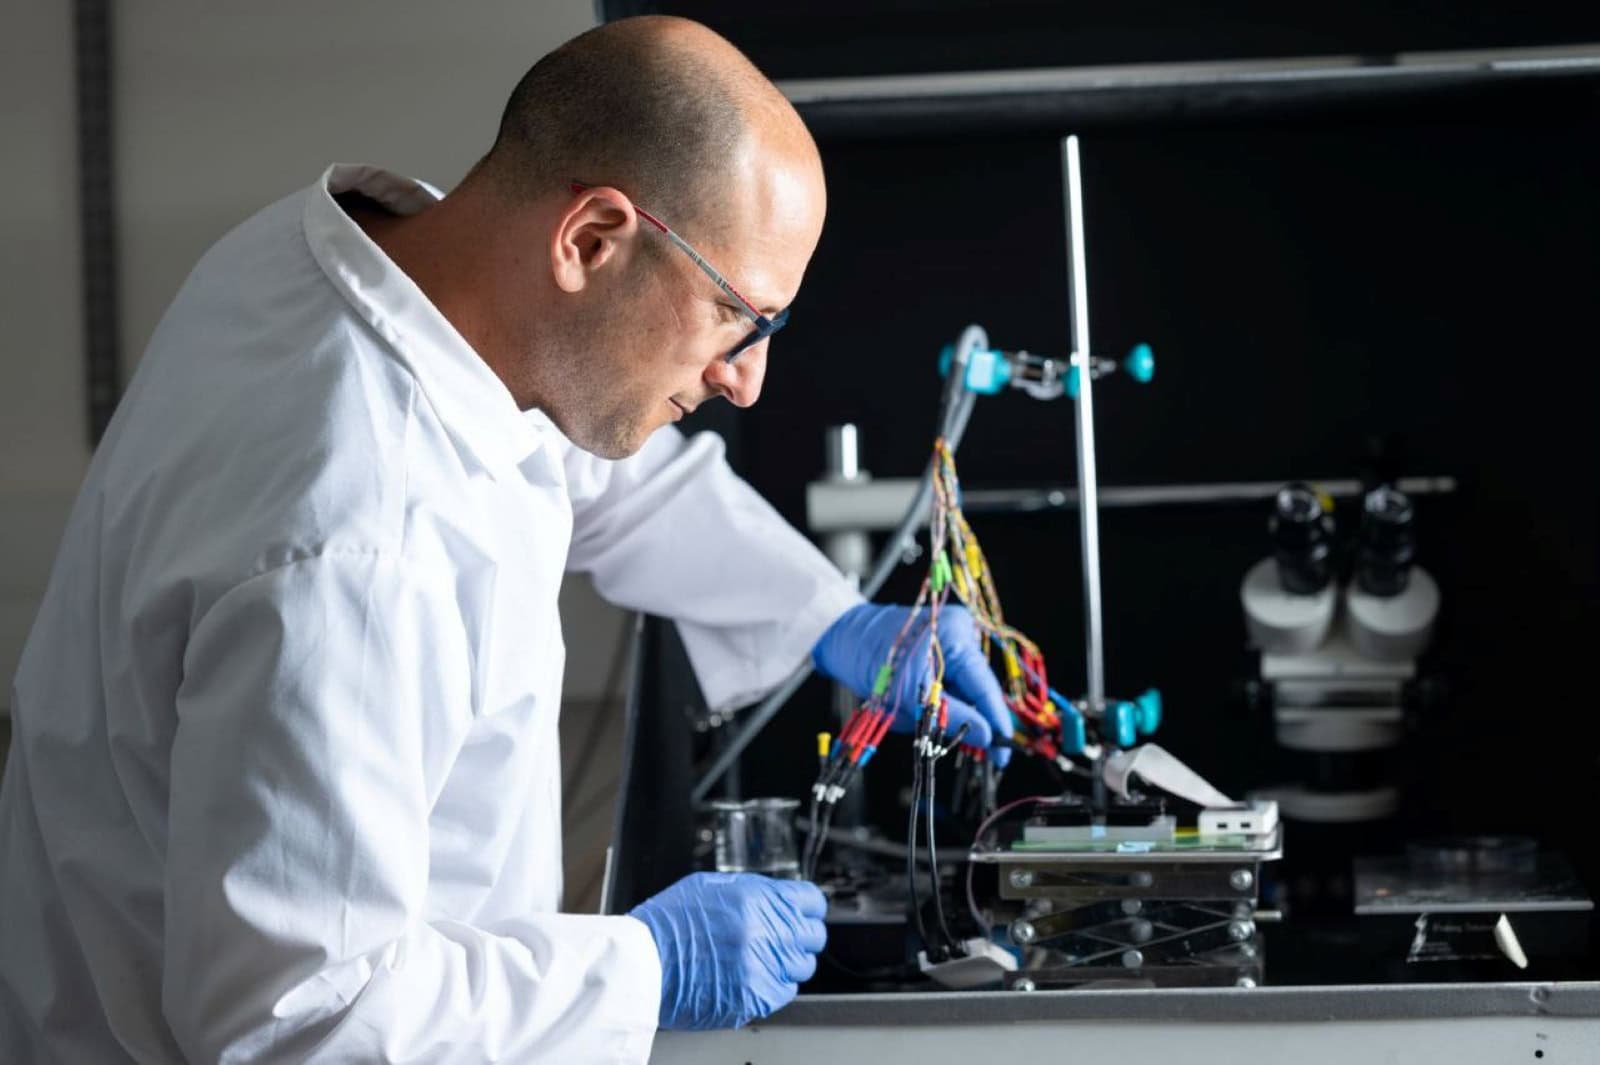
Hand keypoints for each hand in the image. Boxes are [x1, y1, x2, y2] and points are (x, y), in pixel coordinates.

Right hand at [629, 872, 827, 1030]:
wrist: (642, 965)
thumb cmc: (668, 925)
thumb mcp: (711, 886)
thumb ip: (753, 891)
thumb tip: (778, 898)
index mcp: (757, 898)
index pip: (812, 901)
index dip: (807, 907)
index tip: (803, 912)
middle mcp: (765, 931)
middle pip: (813, 935)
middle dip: (799, 935)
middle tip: (779, 938)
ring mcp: (762, 966)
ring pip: (802, 965)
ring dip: (787, 962)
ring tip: (760, 959)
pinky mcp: (756, 997)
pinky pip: (785, 991)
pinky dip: (773, 985)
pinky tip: (751, 976)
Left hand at [811, 602, 1014, 765]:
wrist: (847, 638)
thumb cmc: (871, 658)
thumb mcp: (910, 695)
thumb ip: (950, 716)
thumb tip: (986, 737)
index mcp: (957, 635)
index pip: (986, 686)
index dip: (997, 721)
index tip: (1004, 751)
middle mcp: (961, 633)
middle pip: (979, 689)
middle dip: (974, 720)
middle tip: (981, 755)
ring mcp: (953, 639)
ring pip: (965, 690)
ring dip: (952, 711)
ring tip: (923, 718)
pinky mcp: (942, 649)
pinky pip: (951, 683)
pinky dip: (942, 701)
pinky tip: (921, 707)